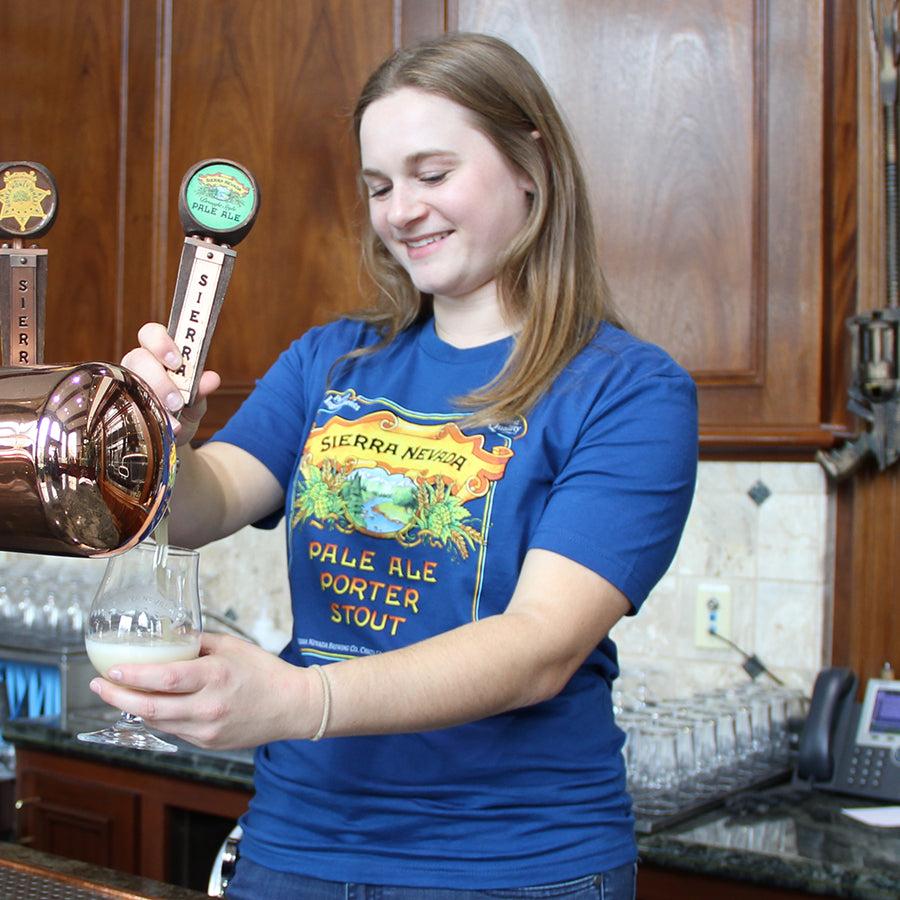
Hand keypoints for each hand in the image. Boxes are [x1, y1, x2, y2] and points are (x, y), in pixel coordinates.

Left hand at [88, 633, 319, 749]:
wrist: (291, 706)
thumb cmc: (265, 672)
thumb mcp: (232, 647)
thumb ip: (198, 643)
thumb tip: (169, 637)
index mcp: (216, 676)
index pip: (164, 679)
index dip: (133, 677)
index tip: (111, 670)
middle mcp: (208, 706)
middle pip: (150, 707)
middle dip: (117, 697)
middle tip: (98, 685)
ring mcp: (207, 730)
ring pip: (157, 721)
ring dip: (132, 708)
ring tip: (116, 694)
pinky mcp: (207, 743)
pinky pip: (173, 730)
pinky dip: (156, 716)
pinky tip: (148, 705)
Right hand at [121, 323, 221, 445]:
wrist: (173, 436)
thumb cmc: (184, 409)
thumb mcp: (196, 400)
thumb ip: (201, 389)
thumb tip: (211, 379)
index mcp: (157, 353)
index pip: (151, 334)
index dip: (161, 343)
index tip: (177, 362)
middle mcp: (137, 365)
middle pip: (138, 358)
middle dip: (159, 379)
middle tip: (177, 401)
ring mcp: (125, 384)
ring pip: (129, 383)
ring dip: (152, 401)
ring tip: (173, 420)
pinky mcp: (119, 406)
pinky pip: (124, 408)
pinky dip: (146, 419)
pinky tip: (164, 429)